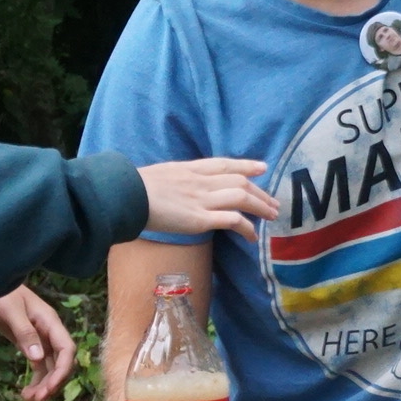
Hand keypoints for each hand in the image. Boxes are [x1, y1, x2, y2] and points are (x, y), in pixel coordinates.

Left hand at [0, 286, 77, 400]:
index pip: (66, 349)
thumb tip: (38, 358)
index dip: (62, 371)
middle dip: (52, 383)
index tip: (50, 389)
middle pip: (61, 363)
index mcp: (50, 322)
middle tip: (36, 400)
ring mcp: (40, 338)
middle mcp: (49, 332)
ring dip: (43, 386)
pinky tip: (25, 393)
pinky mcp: (29, 343)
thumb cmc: (0, 293)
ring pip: (50, 368)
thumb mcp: (11, 312)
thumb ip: (25, 333)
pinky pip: (39, 367)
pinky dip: (35, 381)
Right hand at [138, 158, 277, 240]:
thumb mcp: (159, 176)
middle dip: (260, 192)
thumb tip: (178, 190)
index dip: (246, 165)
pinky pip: (232, 220)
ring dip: (260, 206)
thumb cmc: (134, 188)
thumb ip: (175, 181)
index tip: (262, 168)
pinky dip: (246, 227)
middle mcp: (200, 181)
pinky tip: (252, 236)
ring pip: (242, 197)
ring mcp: (202, 199)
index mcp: (190, 168)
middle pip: (240, 181)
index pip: (224, 164)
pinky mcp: (200, 219)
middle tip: (274, 203)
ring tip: (271, 217)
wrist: (127, 195)